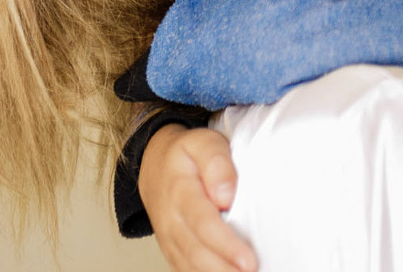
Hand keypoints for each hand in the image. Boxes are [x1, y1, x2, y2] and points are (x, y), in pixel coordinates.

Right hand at [141, 123, 256, 271]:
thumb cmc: (186, 154)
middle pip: (197, 251)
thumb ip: (217, 163)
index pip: (203, 223)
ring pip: (190, 266)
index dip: (226, 245)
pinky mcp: (171, 249)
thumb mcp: (202, 143)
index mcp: (180, 191)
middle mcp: (170, 220)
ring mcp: (168, 238)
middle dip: (225, 268)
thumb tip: (226, 195)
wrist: (154, 165)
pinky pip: (184, 269)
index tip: (248, 260)